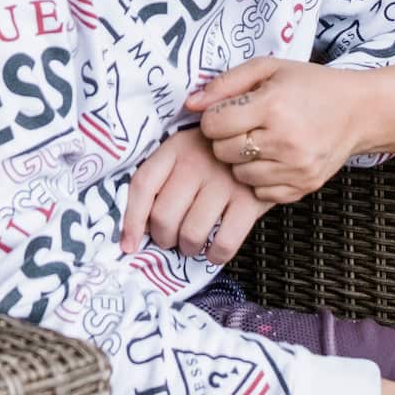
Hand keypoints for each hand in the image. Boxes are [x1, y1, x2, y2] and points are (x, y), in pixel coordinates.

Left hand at [121, 126, 273, 263]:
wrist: (266, 140)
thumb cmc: (217, 152)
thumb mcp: (185, 148)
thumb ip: (163, 175)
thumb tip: (137, 226)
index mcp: (176, 147)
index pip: (142, 186)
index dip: (131, 221)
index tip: (128, 245)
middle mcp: (197, 163)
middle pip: (164, 217)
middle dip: (163, 238)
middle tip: (171, 238)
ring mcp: (224, 181)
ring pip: (191, 234)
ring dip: (188, 248)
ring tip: (192, 243)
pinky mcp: (249, 200)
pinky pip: (224, 243)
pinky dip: (215, 254)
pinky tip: (214, 250)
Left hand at [186, 57, 367, 200]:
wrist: (359, 111)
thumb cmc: (311, 85)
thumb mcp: (268, 68)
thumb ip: (225, 84)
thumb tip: (191, 104)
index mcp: (273, 105)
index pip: (214, 124)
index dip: (214, 117)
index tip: (227, 112)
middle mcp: (284, 140)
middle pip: (223, 151)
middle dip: (226, 139)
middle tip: (244, 126)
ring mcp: (295, 168)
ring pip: (239, 174)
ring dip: (242, 160)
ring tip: (261, 141)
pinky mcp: (303, 187)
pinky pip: (260, 192)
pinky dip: (261, 178)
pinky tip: (274, 158)